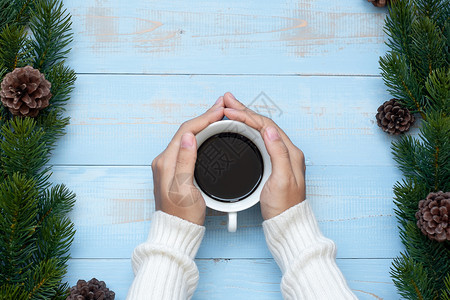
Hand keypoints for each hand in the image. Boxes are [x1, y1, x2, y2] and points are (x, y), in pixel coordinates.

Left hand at [151, 97, 224, 224]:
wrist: (177, 231)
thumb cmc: (182, 215)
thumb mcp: (185, 188)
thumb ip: (185, 161)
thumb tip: (189, 136)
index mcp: (166, 162)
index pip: (186, 131)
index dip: (204, 118)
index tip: (219, 110)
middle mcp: (165, 160)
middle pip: (186, 131)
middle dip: (204, 118)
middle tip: (221, 107)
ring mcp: (169, 165)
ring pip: (187, 137)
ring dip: (202, 125)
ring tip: (218, 116)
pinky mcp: (175, 169)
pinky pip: (187, 146)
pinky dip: (200, 136)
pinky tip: (209, 134)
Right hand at [223, 92, 305, 219]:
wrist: (286, 223)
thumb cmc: (284, 206)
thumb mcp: (282, 179)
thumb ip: (278, 153)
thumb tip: (269, 129)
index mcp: (290, 152)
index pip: (267, 125)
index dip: (248, 116)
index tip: (231, 111)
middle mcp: (286, 151)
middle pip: (263, 124)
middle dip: (245, 111)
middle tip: (228, 101)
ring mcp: (279, 157)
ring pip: (260, 130)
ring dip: (245, 118)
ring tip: (230, 109)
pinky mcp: (272, 163)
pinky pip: (258, 140)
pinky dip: (246, 130)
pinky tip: (239, 128)